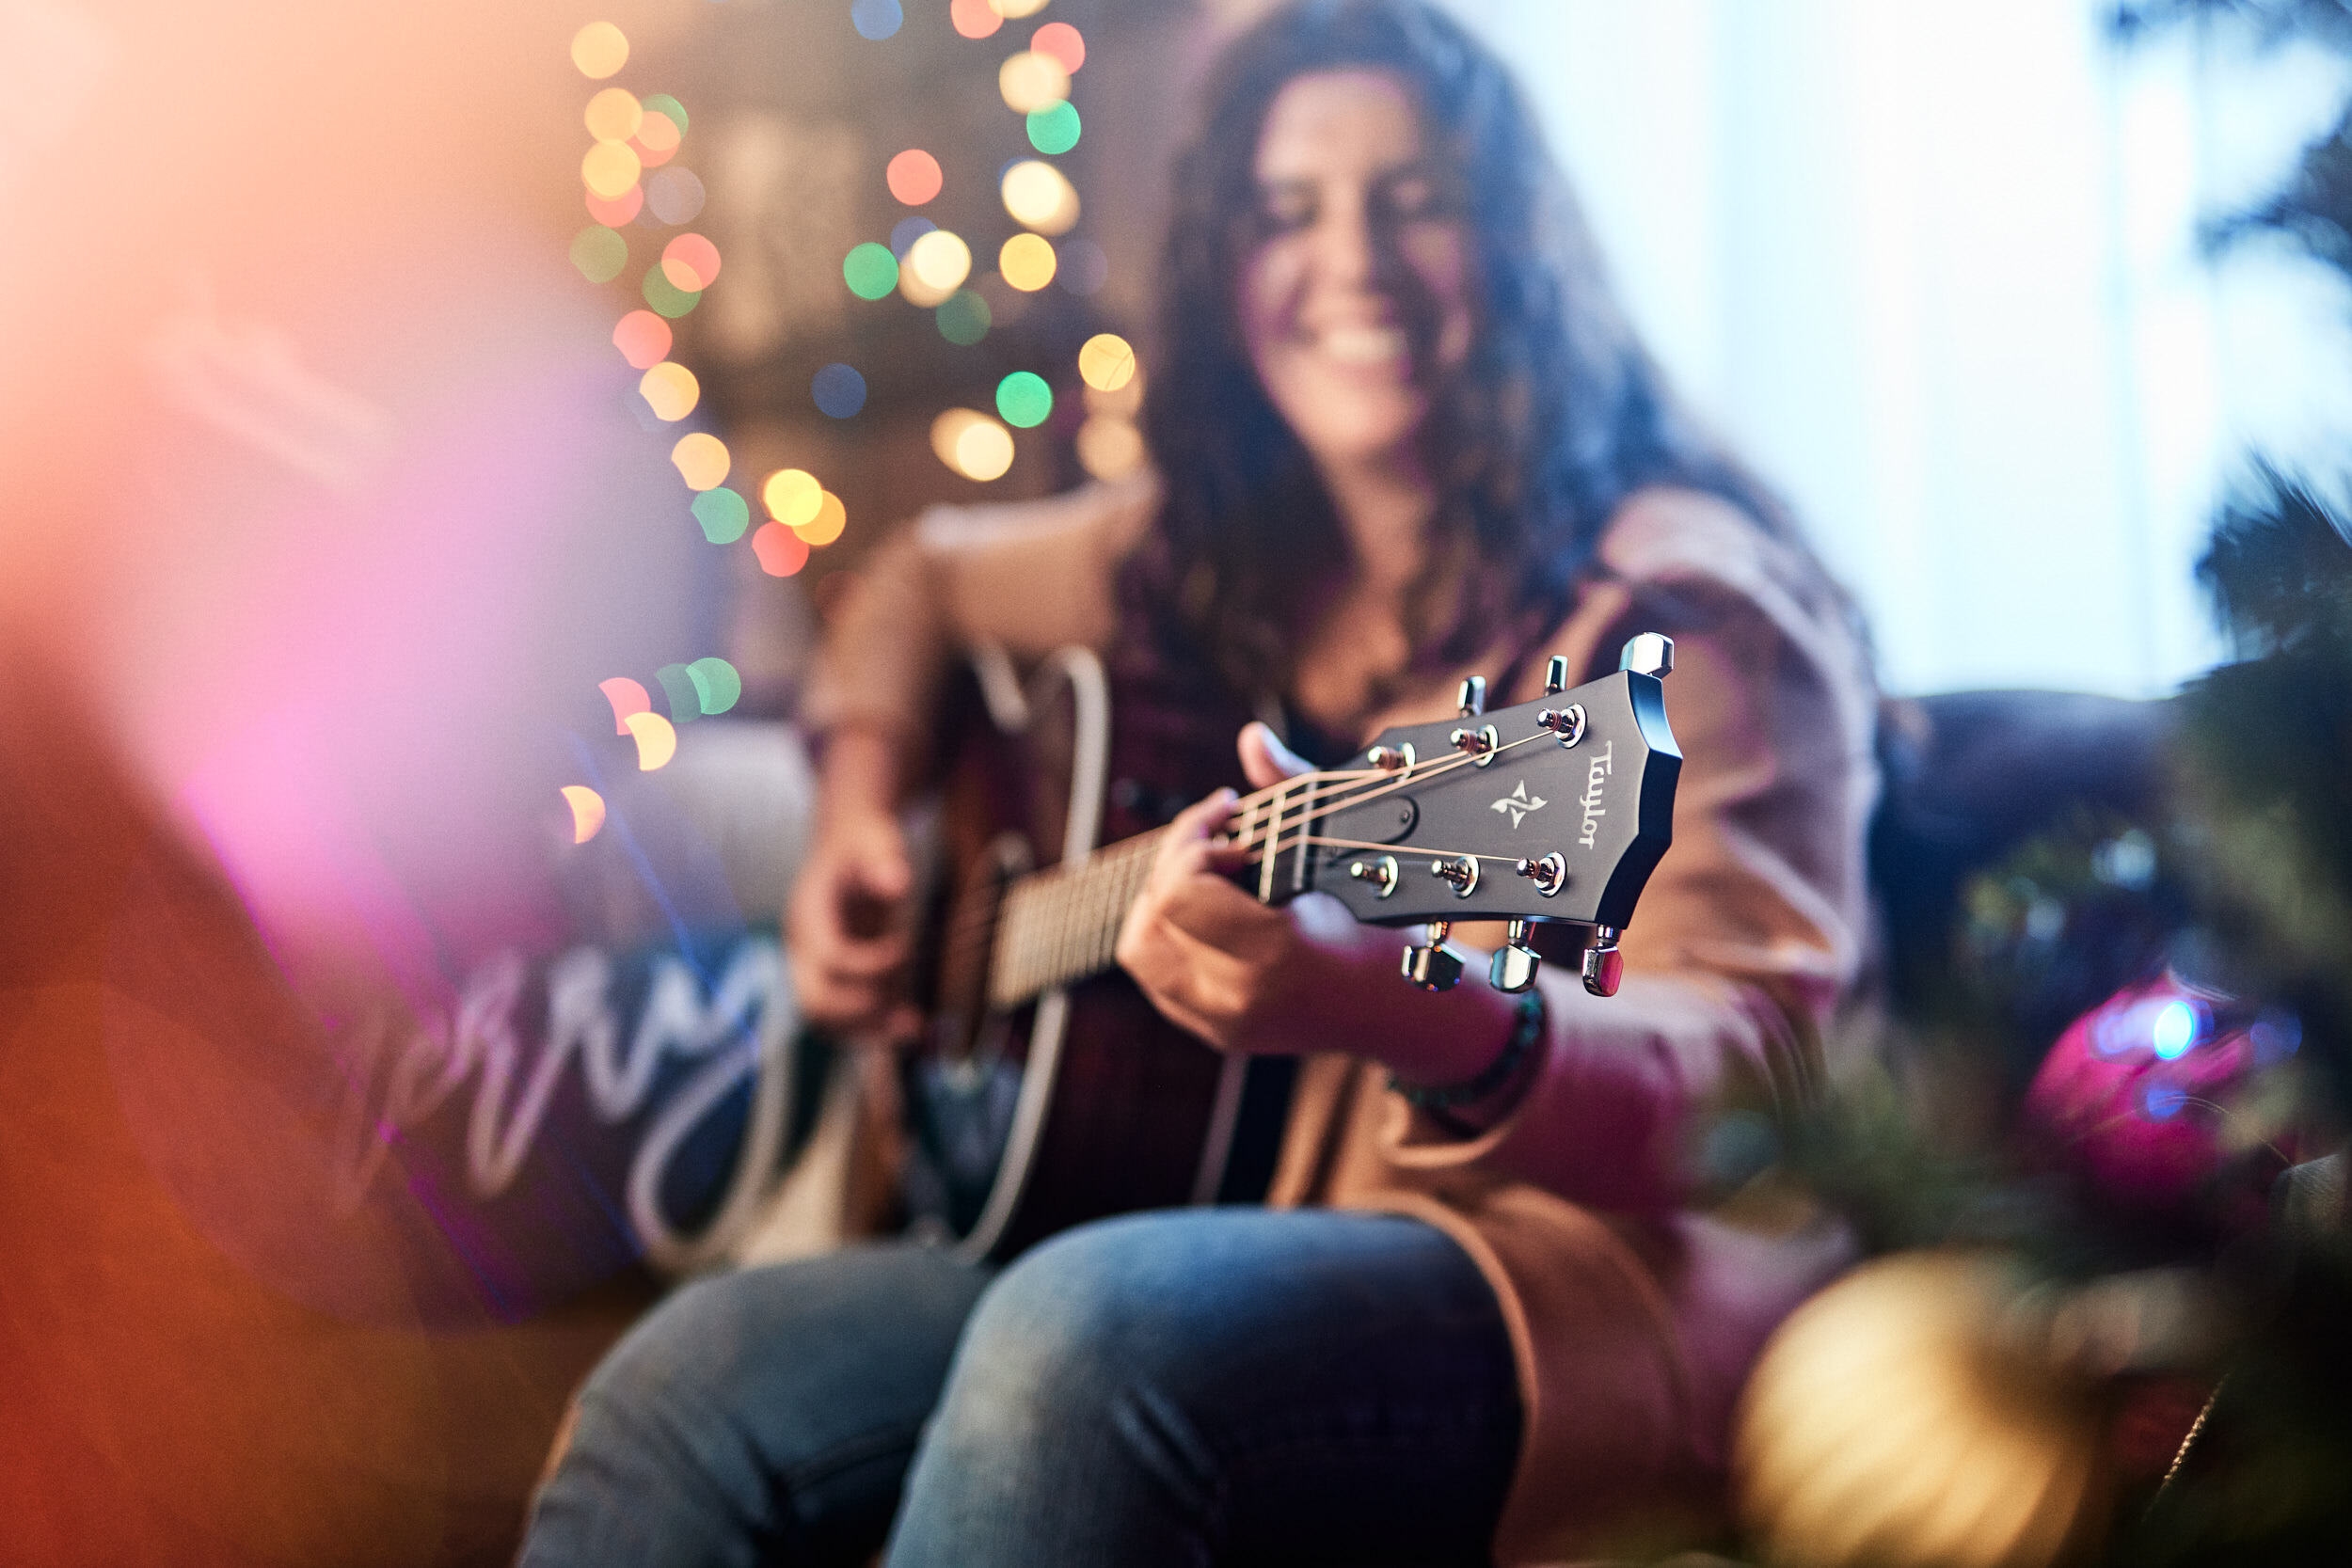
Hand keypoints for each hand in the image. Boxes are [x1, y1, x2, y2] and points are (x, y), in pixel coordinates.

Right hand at [787, 805, 919, 1037]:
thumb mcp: (875, 844)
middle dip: (862, 1013)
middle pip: (815, 1002)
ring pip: (825, 1020)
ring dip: (867, 1030)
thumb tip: (896, 882)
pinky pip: (839, 1019)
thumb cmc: (863, 844)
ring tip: (913, 1027)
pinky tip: (909, 1023)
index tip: (907, 948)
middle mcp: (802, 949)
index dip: (872, 965)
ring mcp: (811, 968)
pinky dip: (869, 1028)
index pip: (832, 960)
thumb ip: (882, 862)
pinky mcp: (829, 979)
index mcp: (807, 917)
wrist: (847, 845)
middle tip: (910, 1016)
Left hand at [1113, 722, 1385, 1054]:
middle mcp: (1237, 997)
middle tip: (1217, 841)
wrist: (1407, 1009)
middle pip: (1148, 917)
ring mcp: (1222, 1022)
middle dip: (1173, 864)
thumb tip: (1251, 737)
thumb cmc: (1385, 924)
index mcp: (1272, 953)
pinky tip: (1205, 910)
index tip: (1234, 829)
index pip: (1179, 893)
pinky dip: (1167, 936)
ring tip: (1203, 875)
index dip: (1195, 845)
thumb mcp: (1346, 850)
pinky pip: (1157, 977)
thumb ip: (1292, 787)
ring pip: (1140, 949)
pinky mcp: (1217, 1033)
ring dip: (1159, 902)